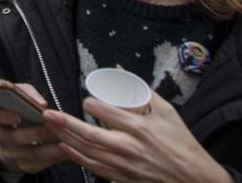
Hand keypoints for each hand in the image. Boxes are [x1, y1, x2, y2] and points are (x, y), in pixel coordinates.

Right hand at [0, 86, 65, 175]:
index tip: (17, 115)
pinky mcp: (23, 165)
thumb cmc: (21, 109)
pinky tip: (67, 150)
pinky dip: (55, 157)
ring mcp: (9, 153)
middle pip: (13, 137)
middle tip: (54, 126)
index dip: (0, 115)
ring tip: (65, 139)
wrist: (22, 135)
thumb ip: (27, 92)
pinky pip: (39, 164)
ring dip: (50, 146)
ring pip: (30, 153)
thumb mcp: (20, 96)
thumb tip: (40, 103)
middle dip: (36, 132)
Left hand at [45, 94, 227, 182]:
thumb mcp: (167, 112)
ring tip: (49, 128)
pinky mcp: (123, 177)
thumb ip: (141, 91)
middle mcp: (129, 146)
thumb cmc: (182, 143)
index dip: (91, 104)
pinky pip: (95, 168)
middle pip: (89, 134)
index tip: (86, 99)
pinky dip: (78, 158)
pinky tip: (66, 149)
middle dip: (65, 123)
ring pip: (88, 152)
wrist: (195, 179)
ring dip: (66, 139)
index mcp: (139, 127)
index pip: (105, 112)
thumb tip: (120, 69)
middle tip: (47, 114)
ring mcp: (124, 164)